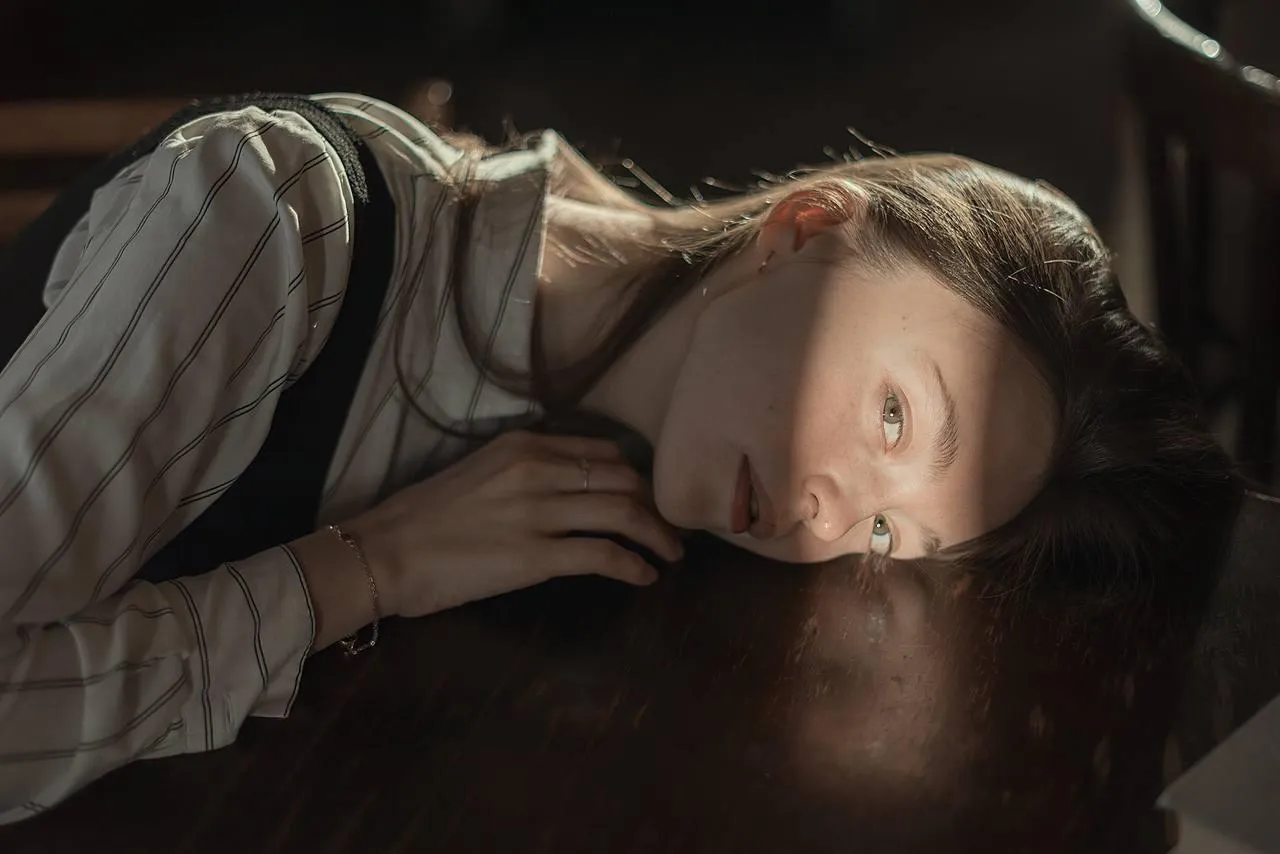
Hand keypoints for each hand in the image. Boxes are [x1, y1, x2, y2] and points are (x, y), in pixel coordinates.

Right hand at [344, 430, 683, 617]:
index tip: (649, 497)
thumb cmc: (424, 518)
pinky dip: (634, 565)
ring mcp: (538, 512)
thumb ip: (526, 471)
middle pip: (625, 478)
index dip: (638, 476)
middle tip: (670, 528)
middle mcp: (538, 469)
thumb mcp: (480, 471)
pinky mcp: (536, 557)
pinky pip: (604, 555)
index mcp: (524, 445)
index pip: (605, 451)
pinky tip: (645, 576)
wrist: (384, 552)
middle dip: (657, 504)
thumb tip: (568, 486)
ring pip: (624, 512)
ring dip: (658, 535)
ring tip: (671, 554)